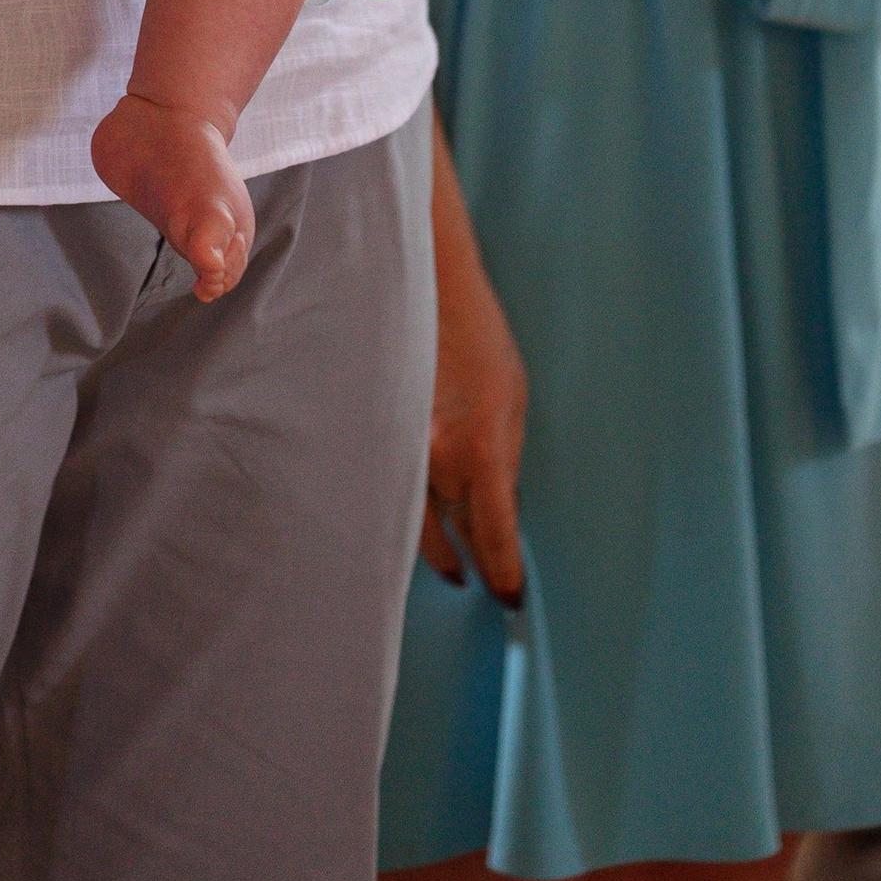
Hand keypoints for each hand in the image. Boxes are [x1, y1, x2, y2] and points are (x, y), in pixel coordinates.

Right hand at [423, 221, 527, 602]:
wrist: (416, 284)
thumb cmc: (472, 335)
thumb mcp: (510, 394)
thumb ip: (506, 457)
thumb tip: (503, 505)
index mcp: (480, 449)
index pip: (494, 535)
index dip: (503, 572)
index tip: (509, 596)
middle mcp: (434, 461)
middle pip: (451, 537)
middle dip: (465, 560)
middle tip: (472, 578)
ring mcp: (396, 452)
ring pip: (413, 522)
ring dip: (431, 542)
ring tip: (447, 562)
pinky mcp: (370, 441)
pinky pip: (387, 491)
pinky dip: (399, 508)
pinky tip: (405, 516)